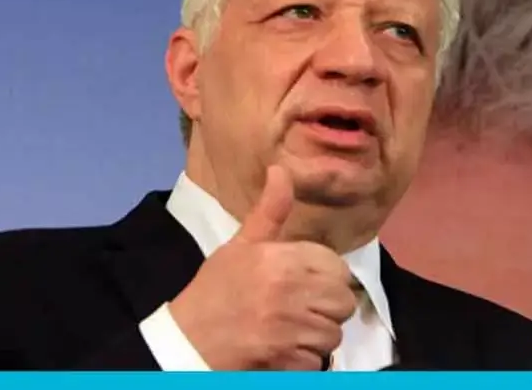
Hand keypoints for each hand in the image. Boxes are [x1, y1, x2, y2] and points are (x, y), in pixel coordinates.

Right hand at [167, 166, 357, 369]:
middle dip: (327, 307)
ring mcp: (290, 331)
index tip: (306, 282)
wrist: (189, 339)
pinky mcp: (288, 362)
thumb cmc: (216, 289)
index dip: (326, 276)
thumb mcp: (240, 244)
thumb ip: (270, 211)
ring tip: (293, 329)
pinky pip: (318, 361)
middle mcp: (290, 294)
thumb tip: (281, 169)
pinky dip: (305, 359)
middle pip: (343, 302)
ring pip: (334, 334)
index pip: (337, 268)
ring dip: (318, 335)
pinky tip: (285, 349)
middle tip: (302, 307)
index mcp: (281, 261)